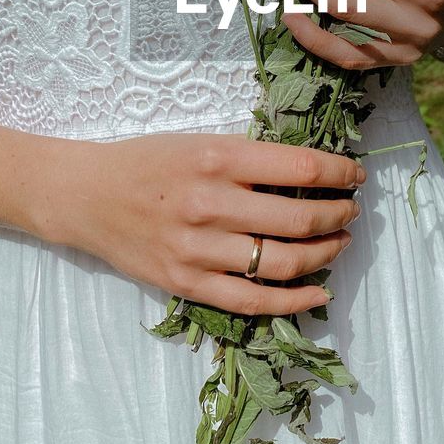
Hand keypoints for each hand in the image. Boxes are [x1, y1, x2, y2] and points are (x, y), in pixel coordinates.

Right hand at [46, 133, 364, 316]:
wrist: (87, 196)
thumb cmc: (150, 161)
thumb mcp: (202, 142)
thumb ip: (251, 158)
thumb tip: (315, 171)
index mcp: (218, 158)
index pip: (300, 167)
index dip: (340, 172)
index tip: (355, 175)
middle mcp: (210, 203)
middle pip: (300, 217)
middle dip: (338, 214)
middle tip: (351, 211)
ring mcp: (198, 248)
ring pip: (282, 262)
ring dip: (324, 254)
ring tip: (338, 243)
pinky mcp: (187, 283)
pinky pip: (252, 301)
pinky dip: (294, 300)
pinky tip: (317, 291)